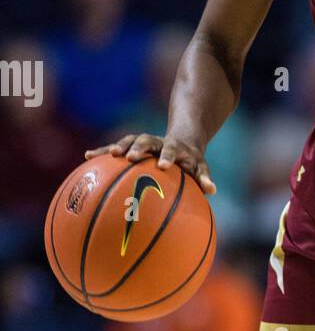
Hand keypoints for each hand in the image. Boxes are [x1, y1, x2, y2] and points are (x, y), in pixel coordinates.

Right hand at [85, 133, 215, 194]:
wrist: (182, 141)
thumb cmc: (191, 162)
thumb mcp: (199, 168)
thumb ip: (203, 178)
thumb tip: (211, 190)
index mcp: (174, 148)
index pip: (171, 150)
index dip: (168, 157)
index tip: (164, 166)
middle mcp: (157, 142)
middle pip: (147, 140)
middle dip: (139, 148)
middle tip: (130, 157)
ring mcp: (143, 142)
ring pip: (130, 140)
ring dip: (119, 146)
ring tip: (108, 154)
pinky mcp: (131, 146)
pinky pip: (115, 148)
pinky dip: (102, 152)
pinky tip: (87, 157)